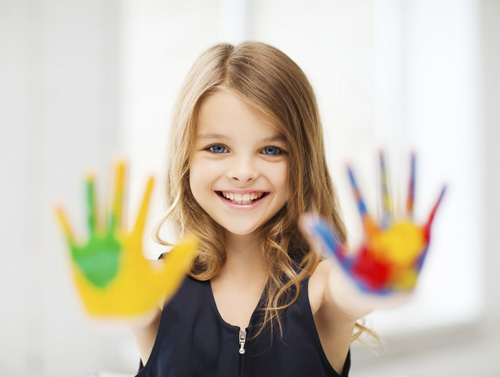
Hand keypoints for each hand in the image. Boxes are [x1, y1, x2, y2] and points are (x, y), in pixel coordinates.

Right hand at [55, 160, 197, 317]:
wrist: (123, 317)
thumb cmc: (146, 298)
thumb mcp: (167, 280)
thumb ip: (179, 260)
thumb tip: (194, 238)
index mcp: (135, 243)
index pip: (141, 212)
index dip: (146, 193)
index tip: (152, 172)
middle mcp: (115, 240)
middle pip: (118, 205)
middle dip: (119, 182)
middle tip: (121, 158)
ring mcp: (97, 247)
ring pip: (94, 215)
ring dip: (92, 194)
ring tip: (90, 171)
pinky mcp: (79, 259)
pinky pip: (70, 236)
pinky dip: (64, 221)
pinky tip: (58, 204)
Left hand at [302, 153, 444, 297]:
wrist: (379, 296)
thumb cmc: (356, 278)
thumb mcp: (339, 259)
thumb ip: (324, 239)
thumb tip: (303, 218)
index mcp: (366, 229)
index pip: (359, 200)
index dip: (353, 181)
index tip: (345, 159)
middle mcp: (385, 225)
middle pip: (384, 192)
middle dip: (382, 169)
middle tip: (380, 145)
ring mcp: (404, 230)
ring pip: (407, 196)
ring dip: (410, 174)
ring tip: (411, 149)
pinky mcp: (421, 238)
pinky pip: (431, 215)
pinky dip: (438, 200)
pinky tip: (444, 183)